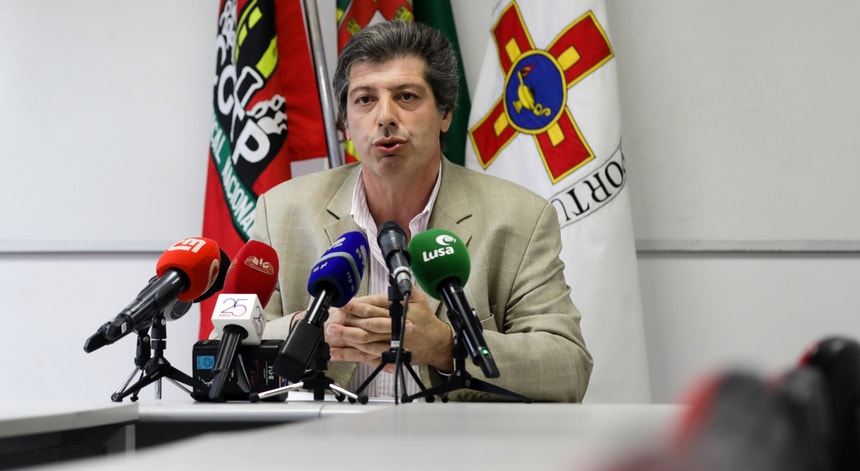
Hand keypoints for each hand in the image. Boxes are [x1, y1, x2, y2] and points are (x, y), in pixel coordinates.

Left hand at [325, 289, 453, 372]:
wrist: (436, 343)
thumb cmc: (425, 320)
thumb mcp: (419, 298)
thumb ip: (403, 288)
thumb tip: (392, 277)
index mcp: (400, 311)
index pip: (376, 305)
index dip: (359, 304)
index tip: (345, 303)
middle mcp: (395, 327)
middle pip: (369, 323)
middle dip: (350, 320)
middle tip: (335, 317)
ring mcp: (391, 343)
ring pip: (366, 341)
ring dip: (348, 337)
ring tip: (333, 333)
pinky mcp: (388, 354)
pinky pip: (367, 355)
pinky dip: (352, 355)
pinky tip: (338, 353)